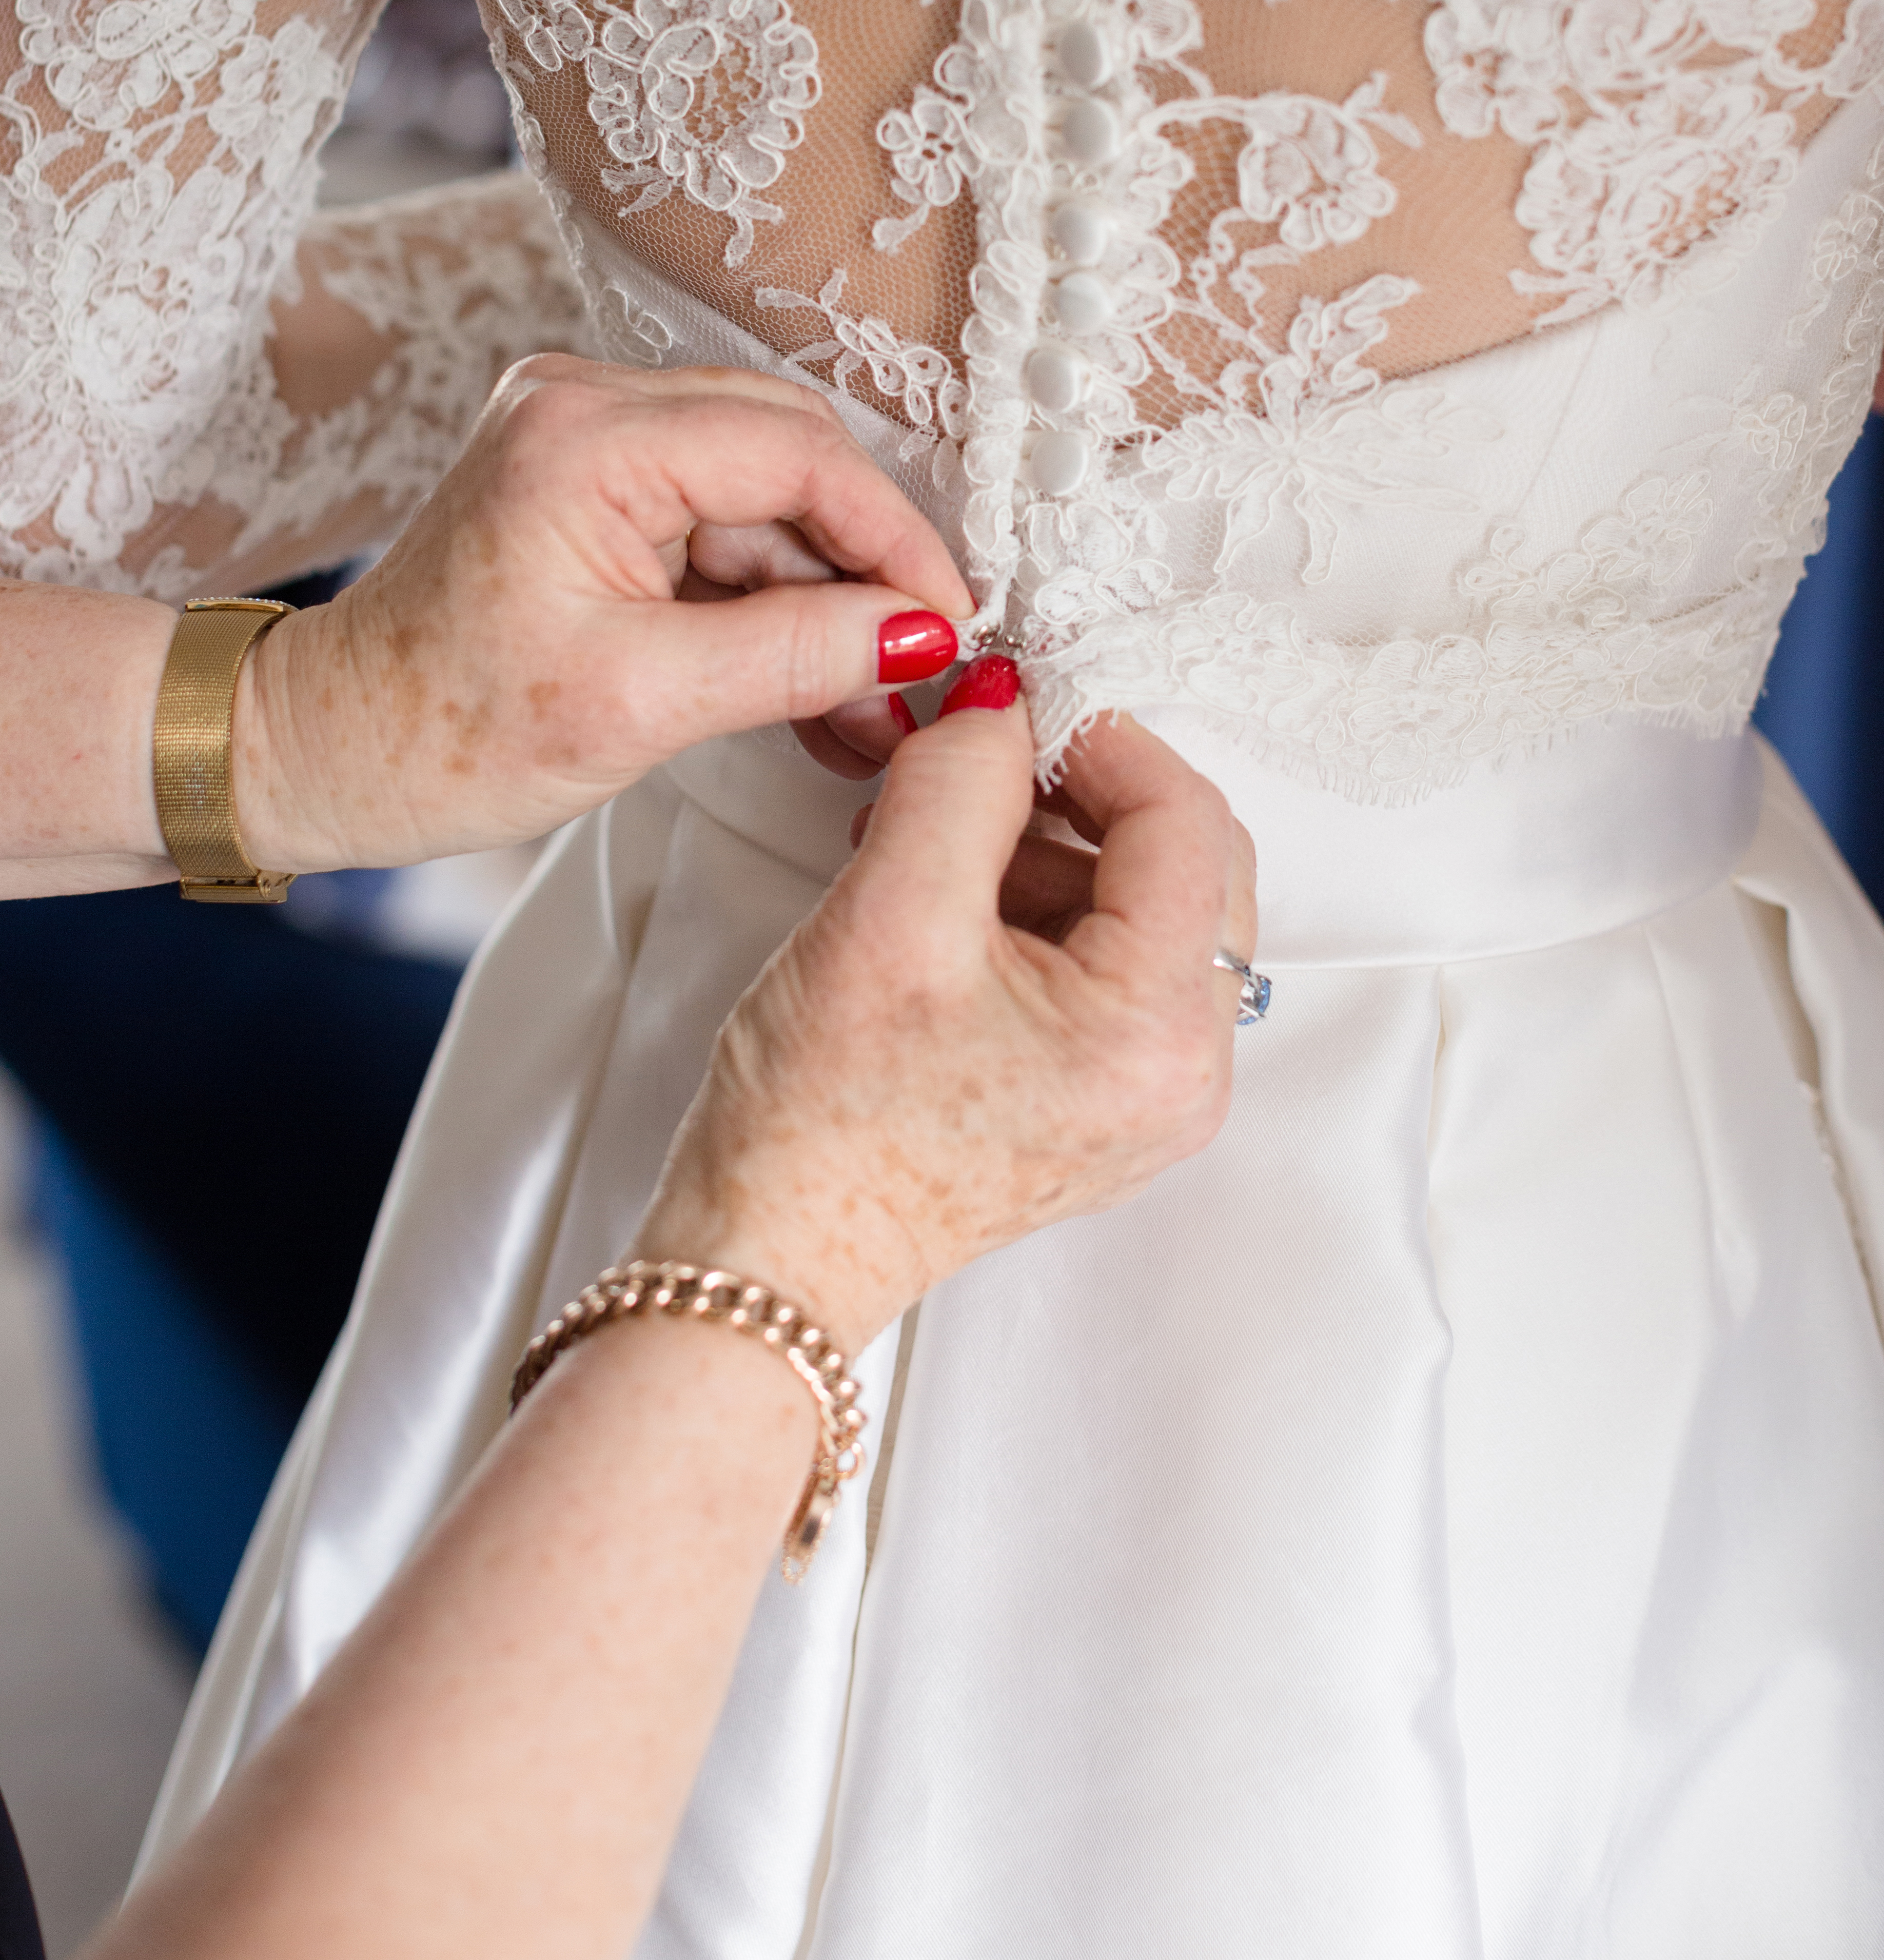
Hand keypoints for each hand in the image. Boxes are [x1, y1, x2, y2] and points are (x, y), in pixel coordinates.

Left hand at [232, 356, 971, 873]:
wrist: (324, 748)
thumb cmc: (443, 733)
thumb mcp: (638, 705)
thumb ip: (794, 656)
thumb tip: (922, 636)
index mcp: (584, 436)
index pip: (796, 454)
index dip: (891, 538)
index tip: (949, 623)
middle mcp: (583, 403)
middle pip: (789, 458)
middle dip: (864, 568)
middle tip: (921, 669)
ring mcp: (584, 437)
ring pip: (763, 496)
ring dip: (822, 597)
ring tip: (871, 705)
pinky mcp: (588, 484)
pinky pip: (716, 522)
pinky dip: (768, 601)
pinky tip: (815, 682)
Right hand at [636, 668, 1255, 1353]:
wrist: (773, 1255)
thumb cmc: (821, 1127)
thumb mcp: (891, 909)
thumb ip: (964, 778)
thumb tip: (1006, 704)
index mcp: (1157, 1032)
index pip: (1185, 820)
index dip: (1100, 739)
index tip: (1018, 704)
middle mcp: (1183, 1073)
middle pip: (1186, 862)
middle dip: (1082, 791)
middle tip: (980, 757)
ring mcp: (1147, 1093)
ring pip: (1144, 905)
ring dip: (1051, 844)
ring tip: (929, 835)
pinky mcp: (1101, 1098)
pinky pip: (1108, 962)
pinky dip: (1041, 904)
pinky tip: (944, 893)